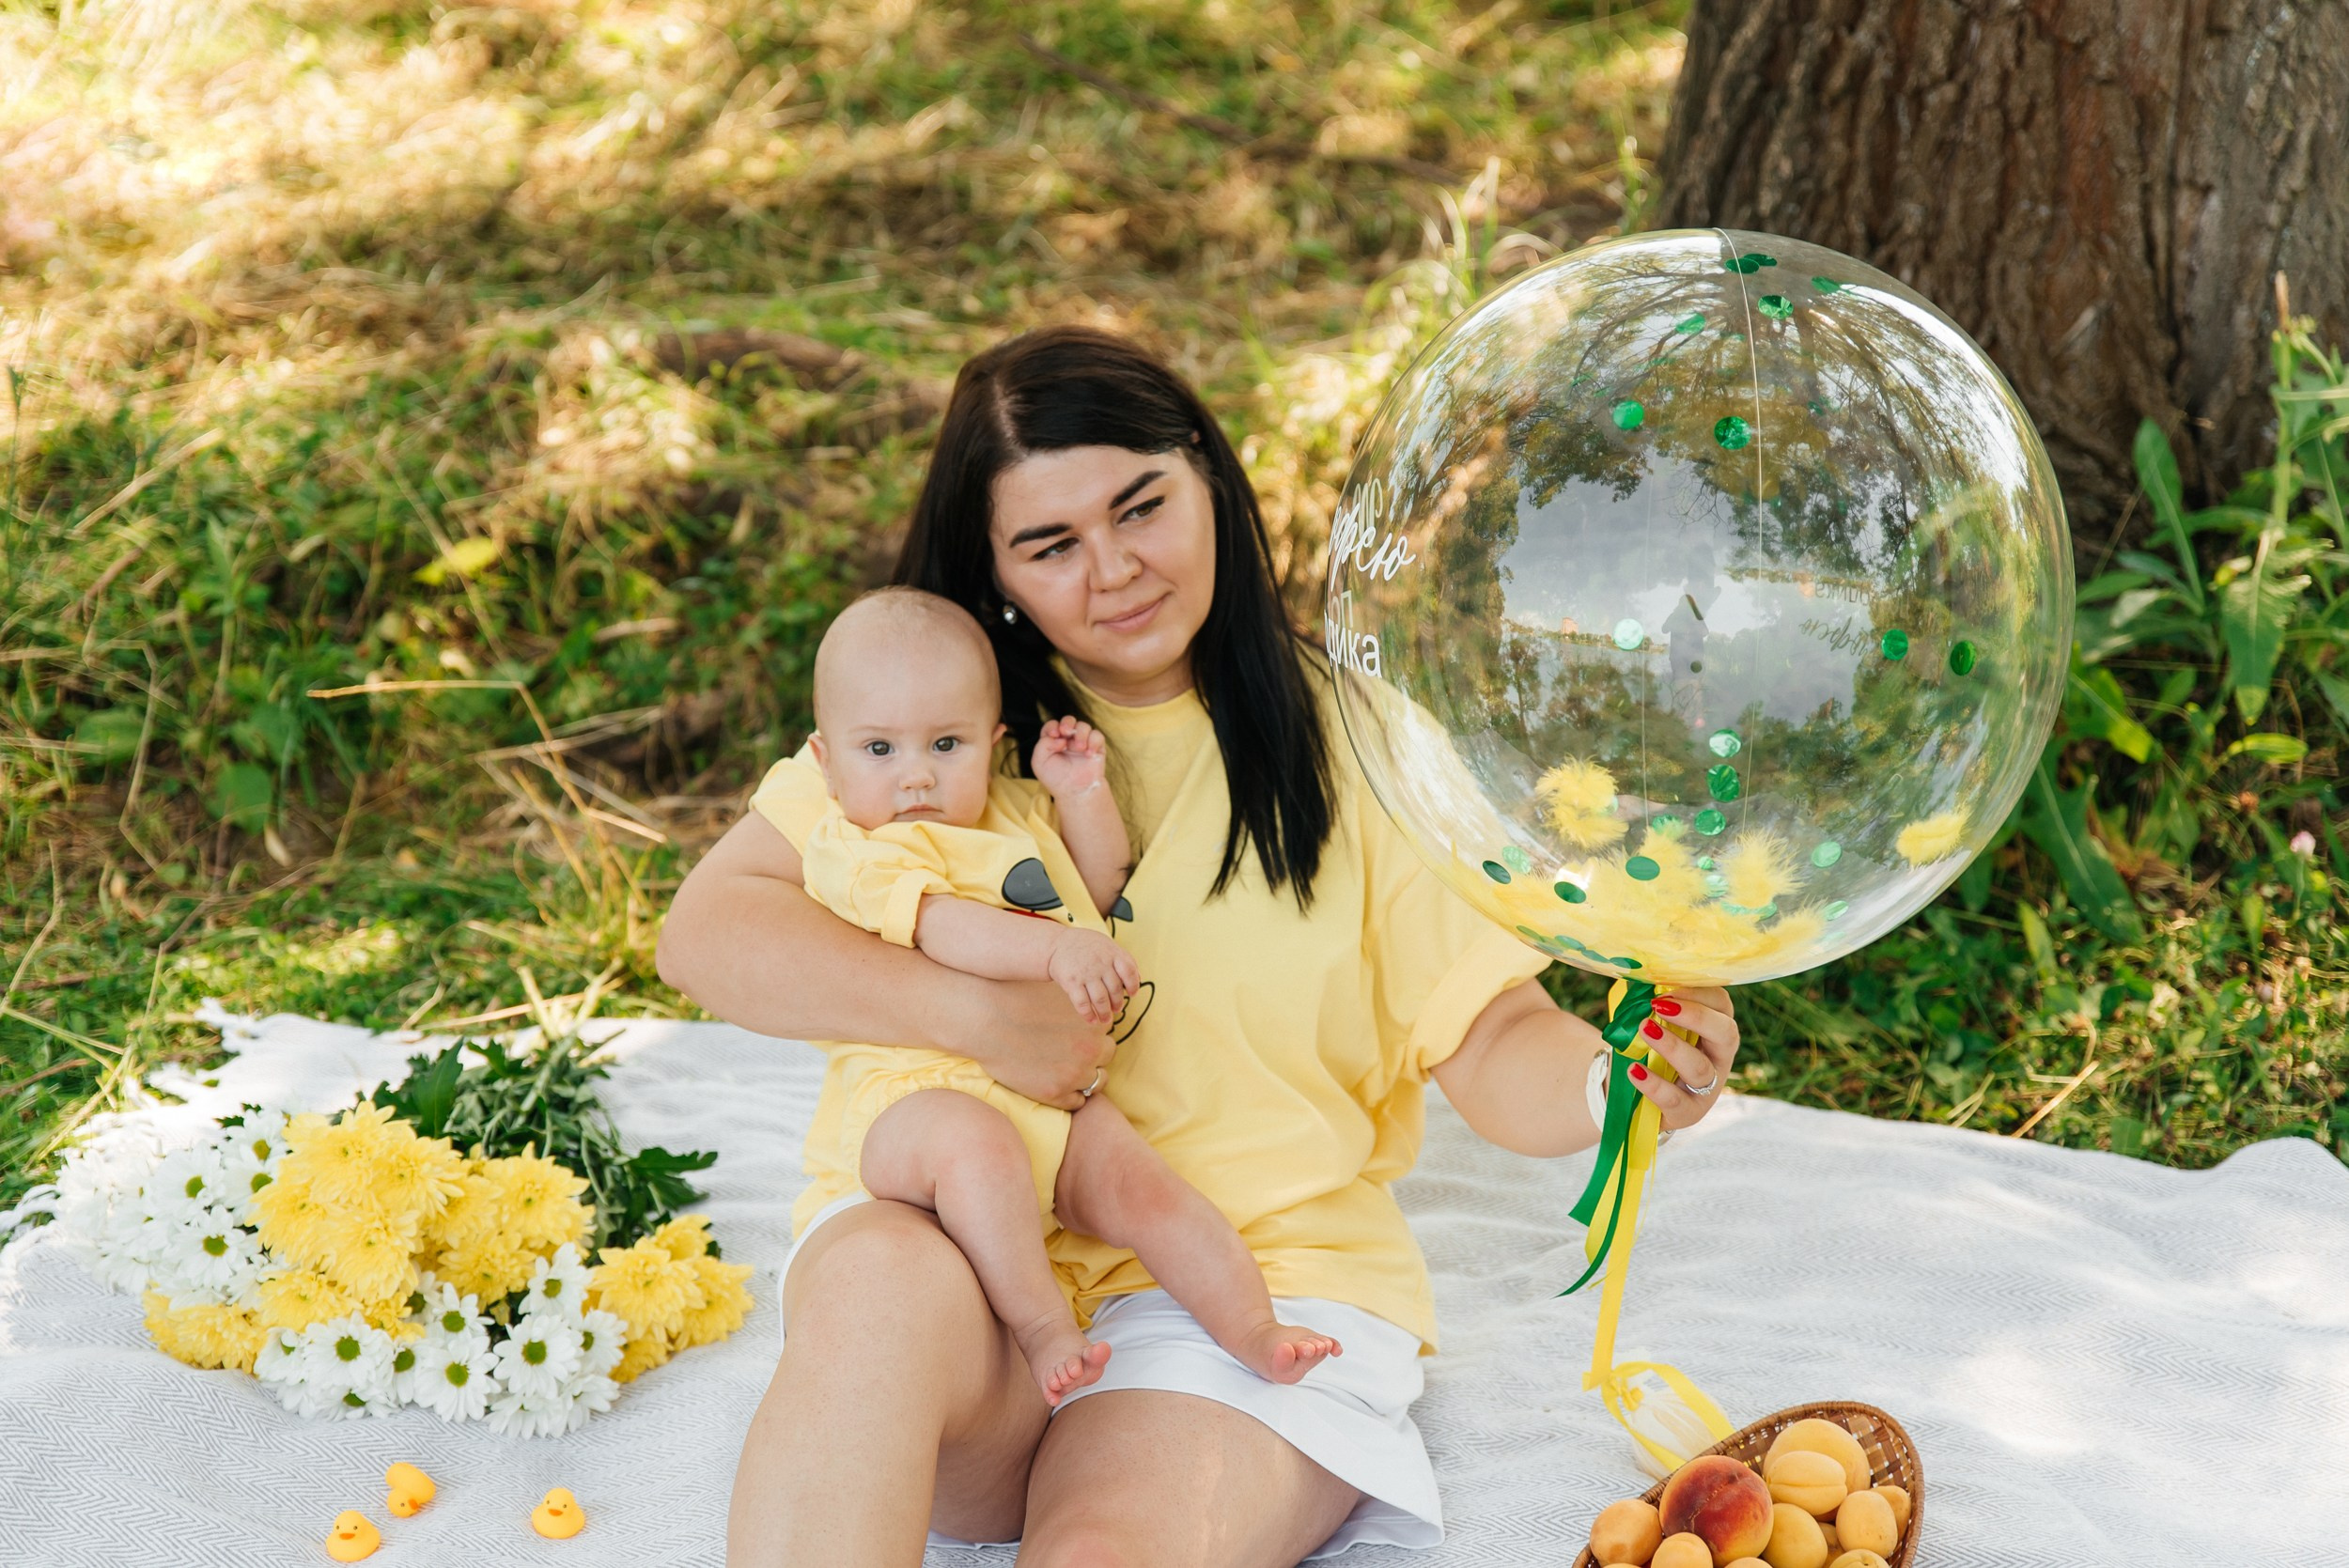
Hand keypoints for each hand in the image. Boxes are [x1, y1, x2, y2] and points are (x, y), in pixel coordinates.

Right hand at [951, 977, 1115, 1109]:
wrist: (986, 1019)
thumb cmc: (1018, 999)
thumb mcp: (1059, 992)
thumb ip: (1081, 1002)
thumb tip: (1094, 1002)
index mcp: (1094, 1024)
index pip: (1105, 1033)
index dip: (1091, 1033)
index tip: (1076, 1033)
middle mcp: (1090, 1050)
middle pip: (1106, 1056)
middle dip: (1092, 1054)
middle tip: (1071, 1050)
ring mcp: (1074, 1074)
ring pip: (1097, 1082)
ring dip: (1085, 1077)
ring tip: (1065, 1069)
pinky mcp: (1055, 1093)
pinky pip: (1077, 1102)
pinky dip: (1070, 1094)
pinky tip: (1055, 1082)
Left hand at [1032, 716, 1108, 800]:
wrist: (1075, 791)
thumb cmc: (1056, 778)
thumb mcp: (1039, 762)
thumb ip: (1043, 745)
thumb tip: (1060, 738)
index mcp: (1053, 741)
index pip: (1052, 725)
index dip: (1052, 726)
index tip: (1054, 734)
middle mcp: (1068, 740)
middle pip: (1069, 720)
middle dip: (1067, 722)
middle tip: (1066, 732)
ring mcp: (1082, 743)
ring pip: (1083, 726)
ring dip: (1081, 734)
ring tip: (1079, 748)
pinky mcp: (1096, 747)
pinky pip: (1097, 735)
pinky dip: (1093, 742)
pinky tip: (1088, 754)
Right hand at [1046, 929, 1141, 1025]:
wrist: (1057, 944)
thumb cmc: (1087, 947)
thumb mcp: (1107, 945)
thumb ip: (1124, 959)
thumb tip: (1138, 980)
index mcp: (1112, 953)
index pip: (1129, 971)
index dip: (1133, 985)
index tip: (1132, 994)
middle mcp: (1100, 964)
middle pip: (1115, 989)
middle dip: (1117, 1003)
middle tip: (1116, 1009)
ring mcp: (1086, 974)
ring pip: (1101, 1000)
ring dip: (1105, 1013)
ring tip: (1106, 1019)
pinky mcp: (1071, 983)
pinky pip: (1082, 1003)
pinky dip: (1088, 1015)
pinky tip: (1092, 1020)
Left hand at [1625, 986, 1739, 1131]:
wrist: (1633, 1094)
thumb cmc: (1648, 1048)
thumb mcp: (1655, 1022)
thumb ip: (1653, 1002)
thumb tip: (1638, 973)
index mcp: (1715, 1028)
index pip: (1721, 1005)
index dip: (1697, 993)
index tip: (1665, 988)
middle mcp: (1719, 1057)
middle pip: (1725, 1034)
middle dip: (1695, 1016)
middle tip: (1659, 1006)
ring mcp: (1707, 1088)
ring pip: (1700, 1068)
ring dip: (1672, 1047)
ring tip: (1644, 1030)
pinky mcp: (1688, 1112)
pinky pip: (1675, 1100)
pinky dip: (1654, 1084)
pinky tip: (1634, 1070)